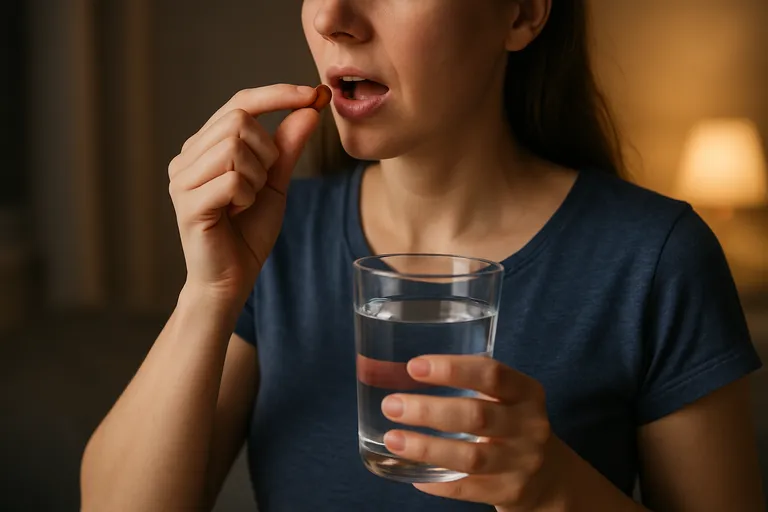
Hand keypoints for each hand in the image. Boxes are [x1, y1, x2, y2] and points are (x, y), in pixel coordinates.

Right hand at [168, 84, 330, 304]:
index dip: (277, 94)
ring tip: (246, 201)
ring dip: (257, 176)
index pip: (240, 102)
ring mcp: (181, 180)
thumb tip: (310, 108)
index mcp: (204, 147)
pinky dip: (247, 196)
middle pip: (239, 120)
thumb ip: (288, 147)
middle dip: (267, 151)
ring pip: (235, 147)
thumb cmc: (248, 231)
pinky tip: (237, 212)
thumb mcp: (274, 183)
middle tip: (261, 184)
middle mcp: (186, 157)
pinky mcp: (187, 203)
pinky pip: (233, 179)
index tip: (314, 93)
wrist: (231, 279)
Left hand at [381, 356, 562, 510]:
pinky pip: (466, 488)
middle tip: (392, 404)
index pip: (492, 374)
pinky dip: (436, 482)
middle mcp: (529, 426)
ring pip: (470, 456)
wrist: (550, 478)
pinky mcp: (510, 492)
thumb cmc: (511, 425)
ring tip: (393, 439)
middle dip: (428, 410)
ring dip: (426, 447)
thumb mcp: (504, 398)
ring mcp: (522, 462)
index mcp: (526, 393)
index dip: (452, 369)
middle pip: (476, 415)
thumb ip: (463, 382)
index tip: (414, 366)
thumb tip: (387, 369)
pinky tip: (413, 473)